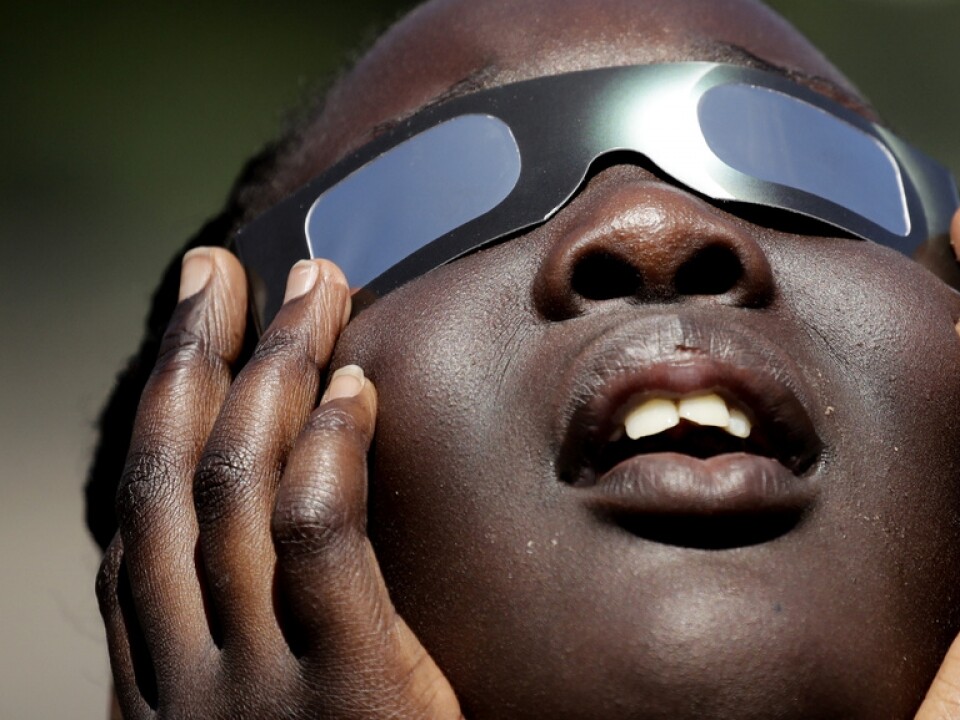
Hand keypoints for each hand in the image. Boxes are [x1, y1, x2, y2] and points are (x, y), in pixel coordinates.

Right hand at [96, 249, 461, 718]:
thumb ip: (251, 639)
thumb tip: (275, 524)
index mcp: (162, 683)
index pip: (142, 518)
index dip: (158, 411)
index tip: (190, 325)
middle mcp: (187, 675)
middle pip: (175, 480)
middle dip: (195, 360)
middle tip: (225, 270)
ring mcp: (257, 685)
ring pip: (239, 490)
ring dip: (272, 374)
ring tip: (314, 288)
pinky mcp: (347, 693)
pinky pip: (321, 544)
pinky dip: (329, 454)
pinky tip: (355, 386)